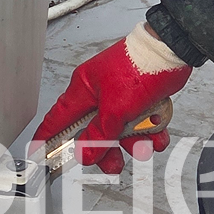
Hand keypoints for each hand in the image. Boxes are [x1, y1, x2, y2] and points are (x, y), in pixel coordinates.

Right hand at [35, 23, 191, 175]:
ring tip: (146, 144)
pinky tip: (158, 132)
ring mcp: (120, 95)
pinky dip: (150, 131)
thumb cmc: (140, 66)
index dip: (47, 138)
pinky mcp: (140, 98)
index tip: (40, 153)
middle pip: (94, 132)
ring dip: (135, 141)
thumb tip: (85, 153)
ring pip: (121, 130)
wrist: (173, 50)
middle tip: (113, 163)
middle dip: (107, 150)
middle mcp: (99, 93)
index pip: (57, 118)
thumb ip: (99, 135)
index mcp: (83, 89)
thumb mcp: (115, 109)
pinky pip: (140, 123)